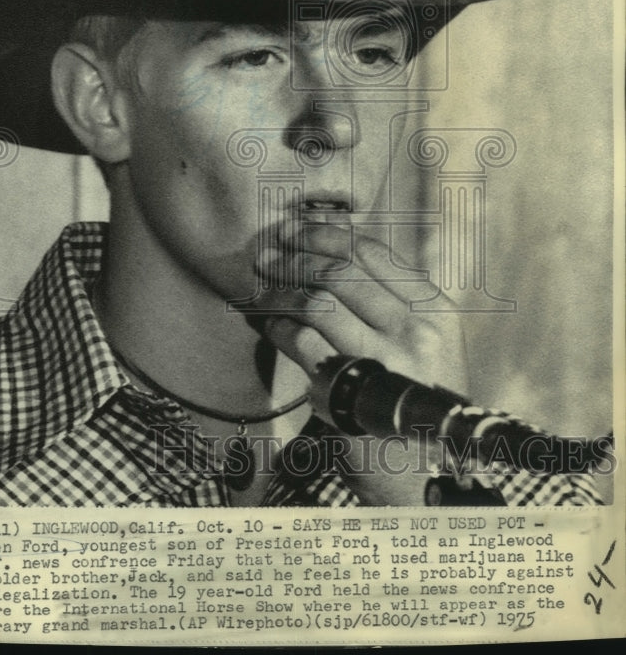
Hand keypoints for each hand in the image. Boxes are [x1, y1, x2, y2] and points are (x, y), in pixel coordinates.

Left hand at [260, 222, 469, 503]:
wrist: (420, 468)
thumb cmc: (411, 390)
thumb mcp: (420, 338)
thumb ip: (386, 293)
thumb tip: (328, 235)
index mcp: (434, 309)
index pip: (371, 252)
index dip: (324, 233)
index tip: (293, 228)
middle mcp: (417, 332)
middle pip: (341, 272)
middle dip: (295, 256)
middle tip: (265, 253)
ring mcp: (386, 364)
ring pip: (319, 303)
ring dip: (280, 290)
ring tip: (261, 288)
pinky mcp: (353, 392)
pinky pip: (302, 342)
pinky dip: (276, 326)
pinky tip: (267, 324)